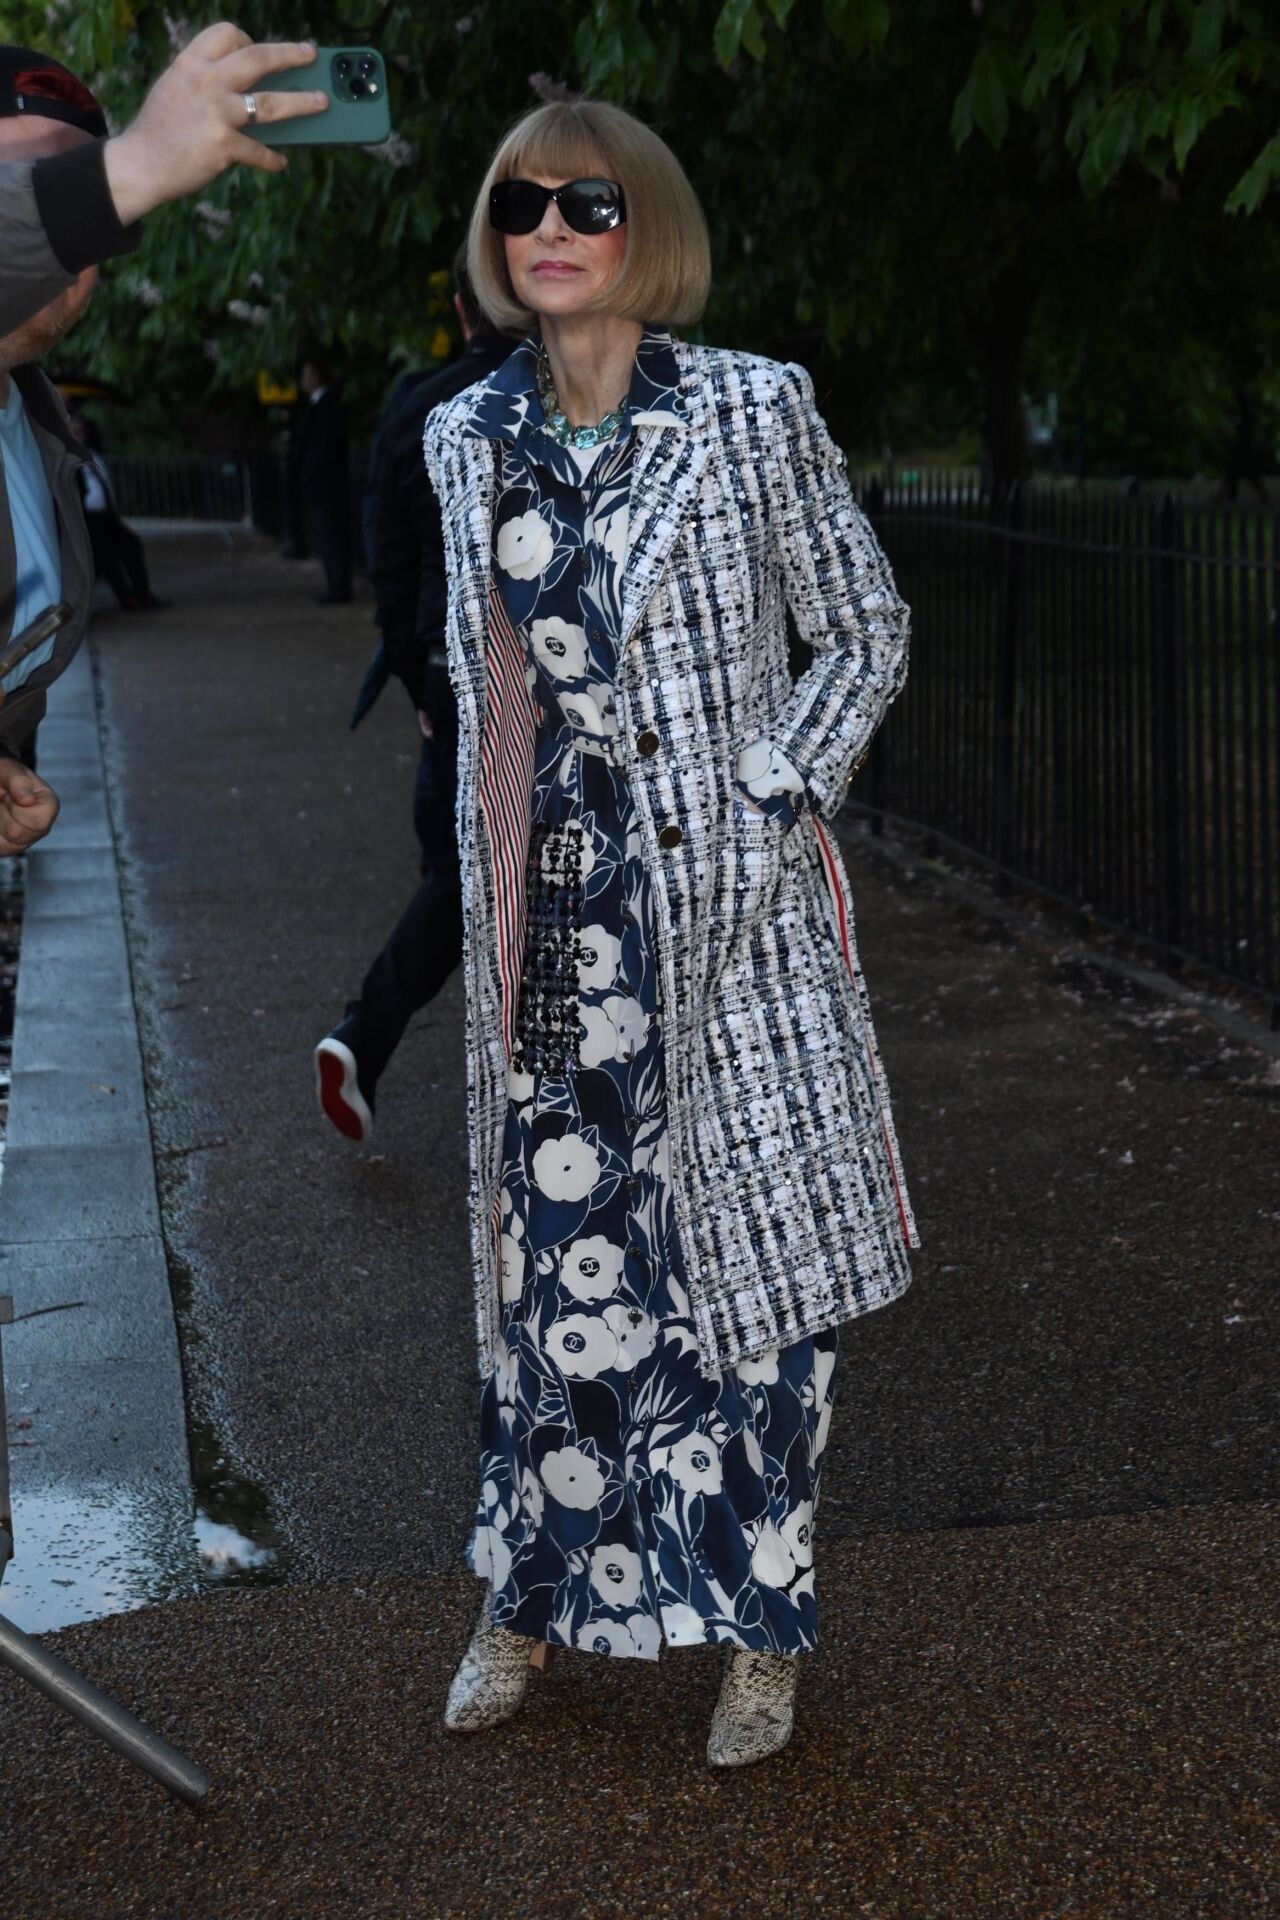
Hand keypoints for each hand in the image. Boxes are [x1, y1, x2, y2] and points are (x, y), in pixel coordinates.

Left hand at [0, 757, 58, 854]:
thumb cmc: (6, 776)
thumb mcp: (10, 771)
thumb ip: (19, 782)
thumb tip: (28, 801)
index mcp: (49, 807)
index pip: (38, 821)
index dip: (18, 807)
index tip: (12, 795)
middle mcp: (41, 828)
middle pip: (17, 834)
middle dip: (4, 814)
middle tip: (4, 801)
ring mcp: (25, 841)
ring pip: (5, 844)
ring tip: (0, 809)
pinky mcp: (9, 848)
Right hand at [103, 24, 328, 220]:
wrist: (140, 164)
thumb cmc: (160, 129)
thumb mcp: (176, 88)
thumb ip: (205, 80)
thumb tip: (248, 87)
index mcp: (191, 62)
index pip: (227, 33)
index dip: (248, 40)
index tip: (260, 48)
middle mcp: (206, 81)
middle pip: (258, 58)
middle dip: (290, 55)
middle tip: (309, 55)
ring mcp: (217, 113)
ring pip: (271, 103)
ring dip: (302, 102)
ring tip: (321, 101)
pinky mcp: (224, 146)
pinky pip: (260, 150)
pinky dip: (272, 159)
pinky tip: (280, 162)